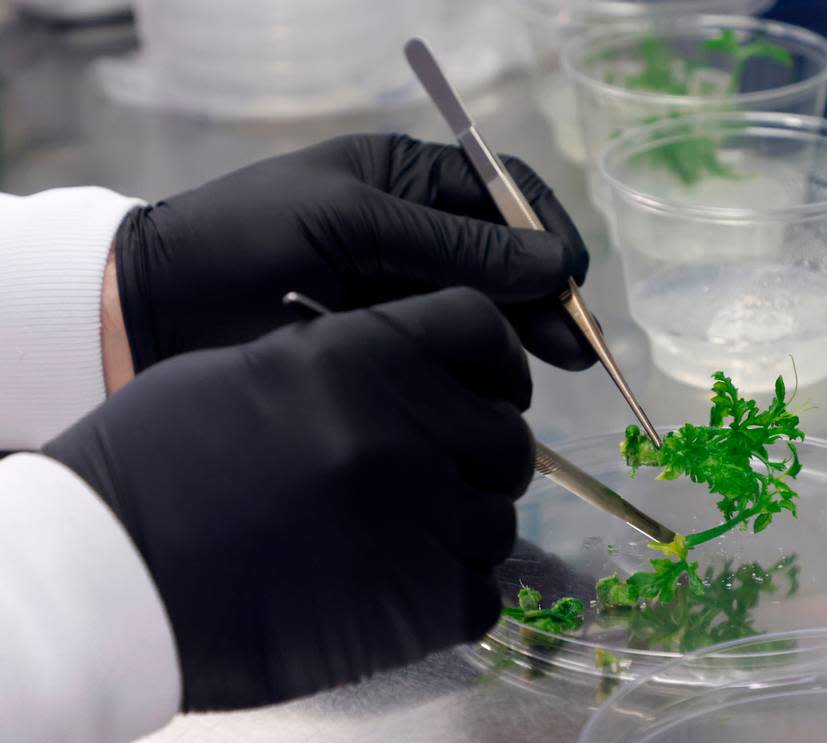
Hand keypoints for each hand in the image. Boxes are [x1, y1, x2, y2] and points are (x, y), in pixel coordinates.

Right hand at [45, 288, 531, 709]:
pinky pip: (482, 594)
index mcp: (368, 354)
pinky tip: (399, 590)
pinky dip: (453, 595)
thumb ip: (347, 363)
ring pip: (499, 521)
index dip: (497, 361)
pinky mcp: (422, 606)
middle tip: (439, 476)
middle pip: (508, 437)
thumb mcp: (251, 369)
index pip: (483, 330)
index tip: (490, 386)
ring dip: (463, 530)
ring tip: (402, 541)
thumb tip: (407, 378)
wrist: (112, 575)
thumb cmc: (159, 461)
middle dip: (483, 457)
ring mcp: (423, 519)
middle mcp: (410, 428)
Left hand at [113, 133, 593, 376]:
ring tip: (554, 369)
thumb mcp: (350, 223)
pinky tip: (499, 387)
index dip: (546, 231)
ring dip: (523, 332)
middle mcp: (414, 229)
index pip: (503, 191)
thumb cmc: (247, 239)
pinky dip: (480, 363)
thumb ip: (451, 246)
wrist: (155, 306)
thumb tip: (553, 265)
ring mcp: (402, 287)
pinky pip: (449, 346)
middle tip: (576, 350)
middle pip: (505, 255)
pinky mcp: (387, 339)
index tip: (572, 281)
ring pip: (485, 306)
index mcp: (406, 177)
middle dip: (545, 296)